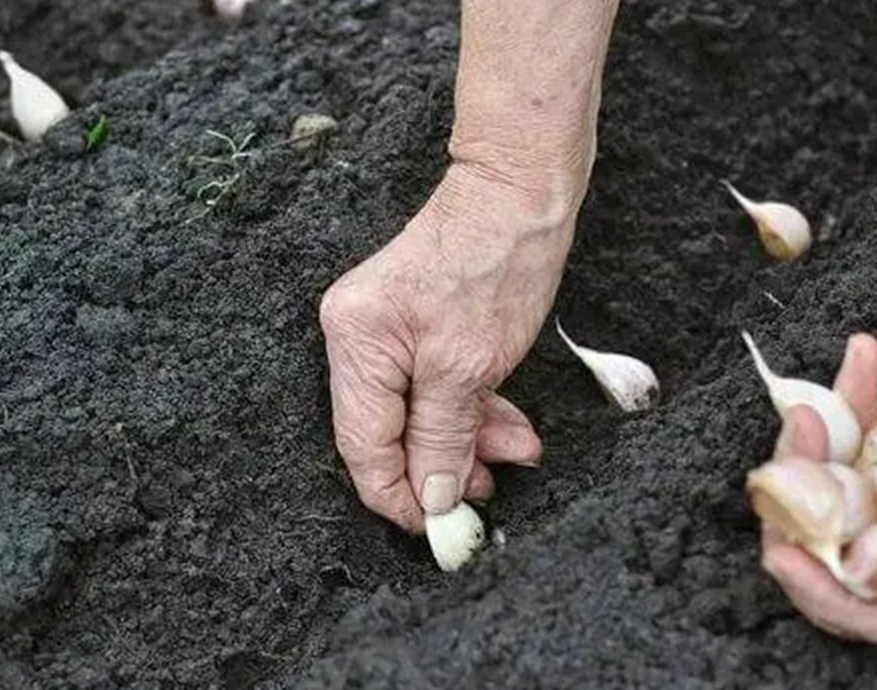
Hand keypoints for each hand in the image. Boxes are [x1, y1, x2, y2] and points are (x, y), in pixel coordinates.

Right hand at [319, 163, 580, 531]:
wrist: (521, 188)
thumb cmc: (496, 259)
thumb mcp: (470, 366)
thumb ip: (443, 437)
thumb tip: (432, 496)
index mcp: (355, 343)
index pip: (363, 446)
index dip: (399, 496)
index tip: (438, 529)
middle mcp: (358, 336)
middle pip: (390, 431)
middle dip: (443, 465)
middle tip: (488, 493)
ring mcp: (386, 328)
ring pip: (419, 411)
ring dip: (469, 438)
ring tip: (517, 453)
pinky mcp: (417, 323)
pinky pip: (436, 384)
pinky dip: (472, 408)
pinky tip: (508, 426)